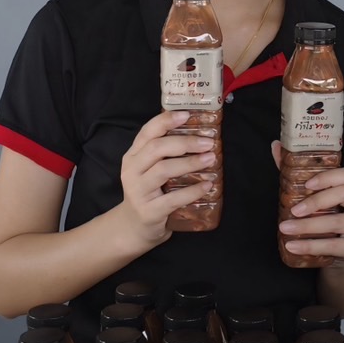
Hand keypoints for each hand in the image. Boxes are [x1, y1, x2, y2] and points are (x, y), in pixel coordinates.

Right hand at [119, 110, 217, 245]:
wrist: (133, 228)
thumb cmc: (149, 193)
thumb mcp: (149, 170)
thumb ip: (165, 153)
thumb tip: (200, 134)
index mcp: (133, 156)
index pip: (147, 132)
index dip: (166, 121)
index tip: (187, 114)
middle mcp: (131, 171)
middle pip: (157, 148)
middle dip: (185, 142)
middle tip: (208, 142)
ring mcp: (138, 192)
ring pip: (163, 170)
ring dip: (190, 163)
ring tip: (211, 159)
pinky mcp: (149, 211)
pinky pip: (173, 198)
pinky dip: (193, 191)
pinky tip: (208, 185)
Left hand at [273, 142, 343, 267]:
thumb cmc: (332, 218)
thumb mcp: (319, 197)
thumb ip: (299, 173)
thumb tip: (276, 146)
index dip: (328, 177)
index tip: (307, 184)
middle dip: (315, 201)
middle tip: (293, 210)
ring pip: (336, 222)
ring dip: (307, 226)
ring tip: (286, 228)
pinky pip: (334, 245)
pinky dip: (311, 246)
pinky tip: (293, 246)